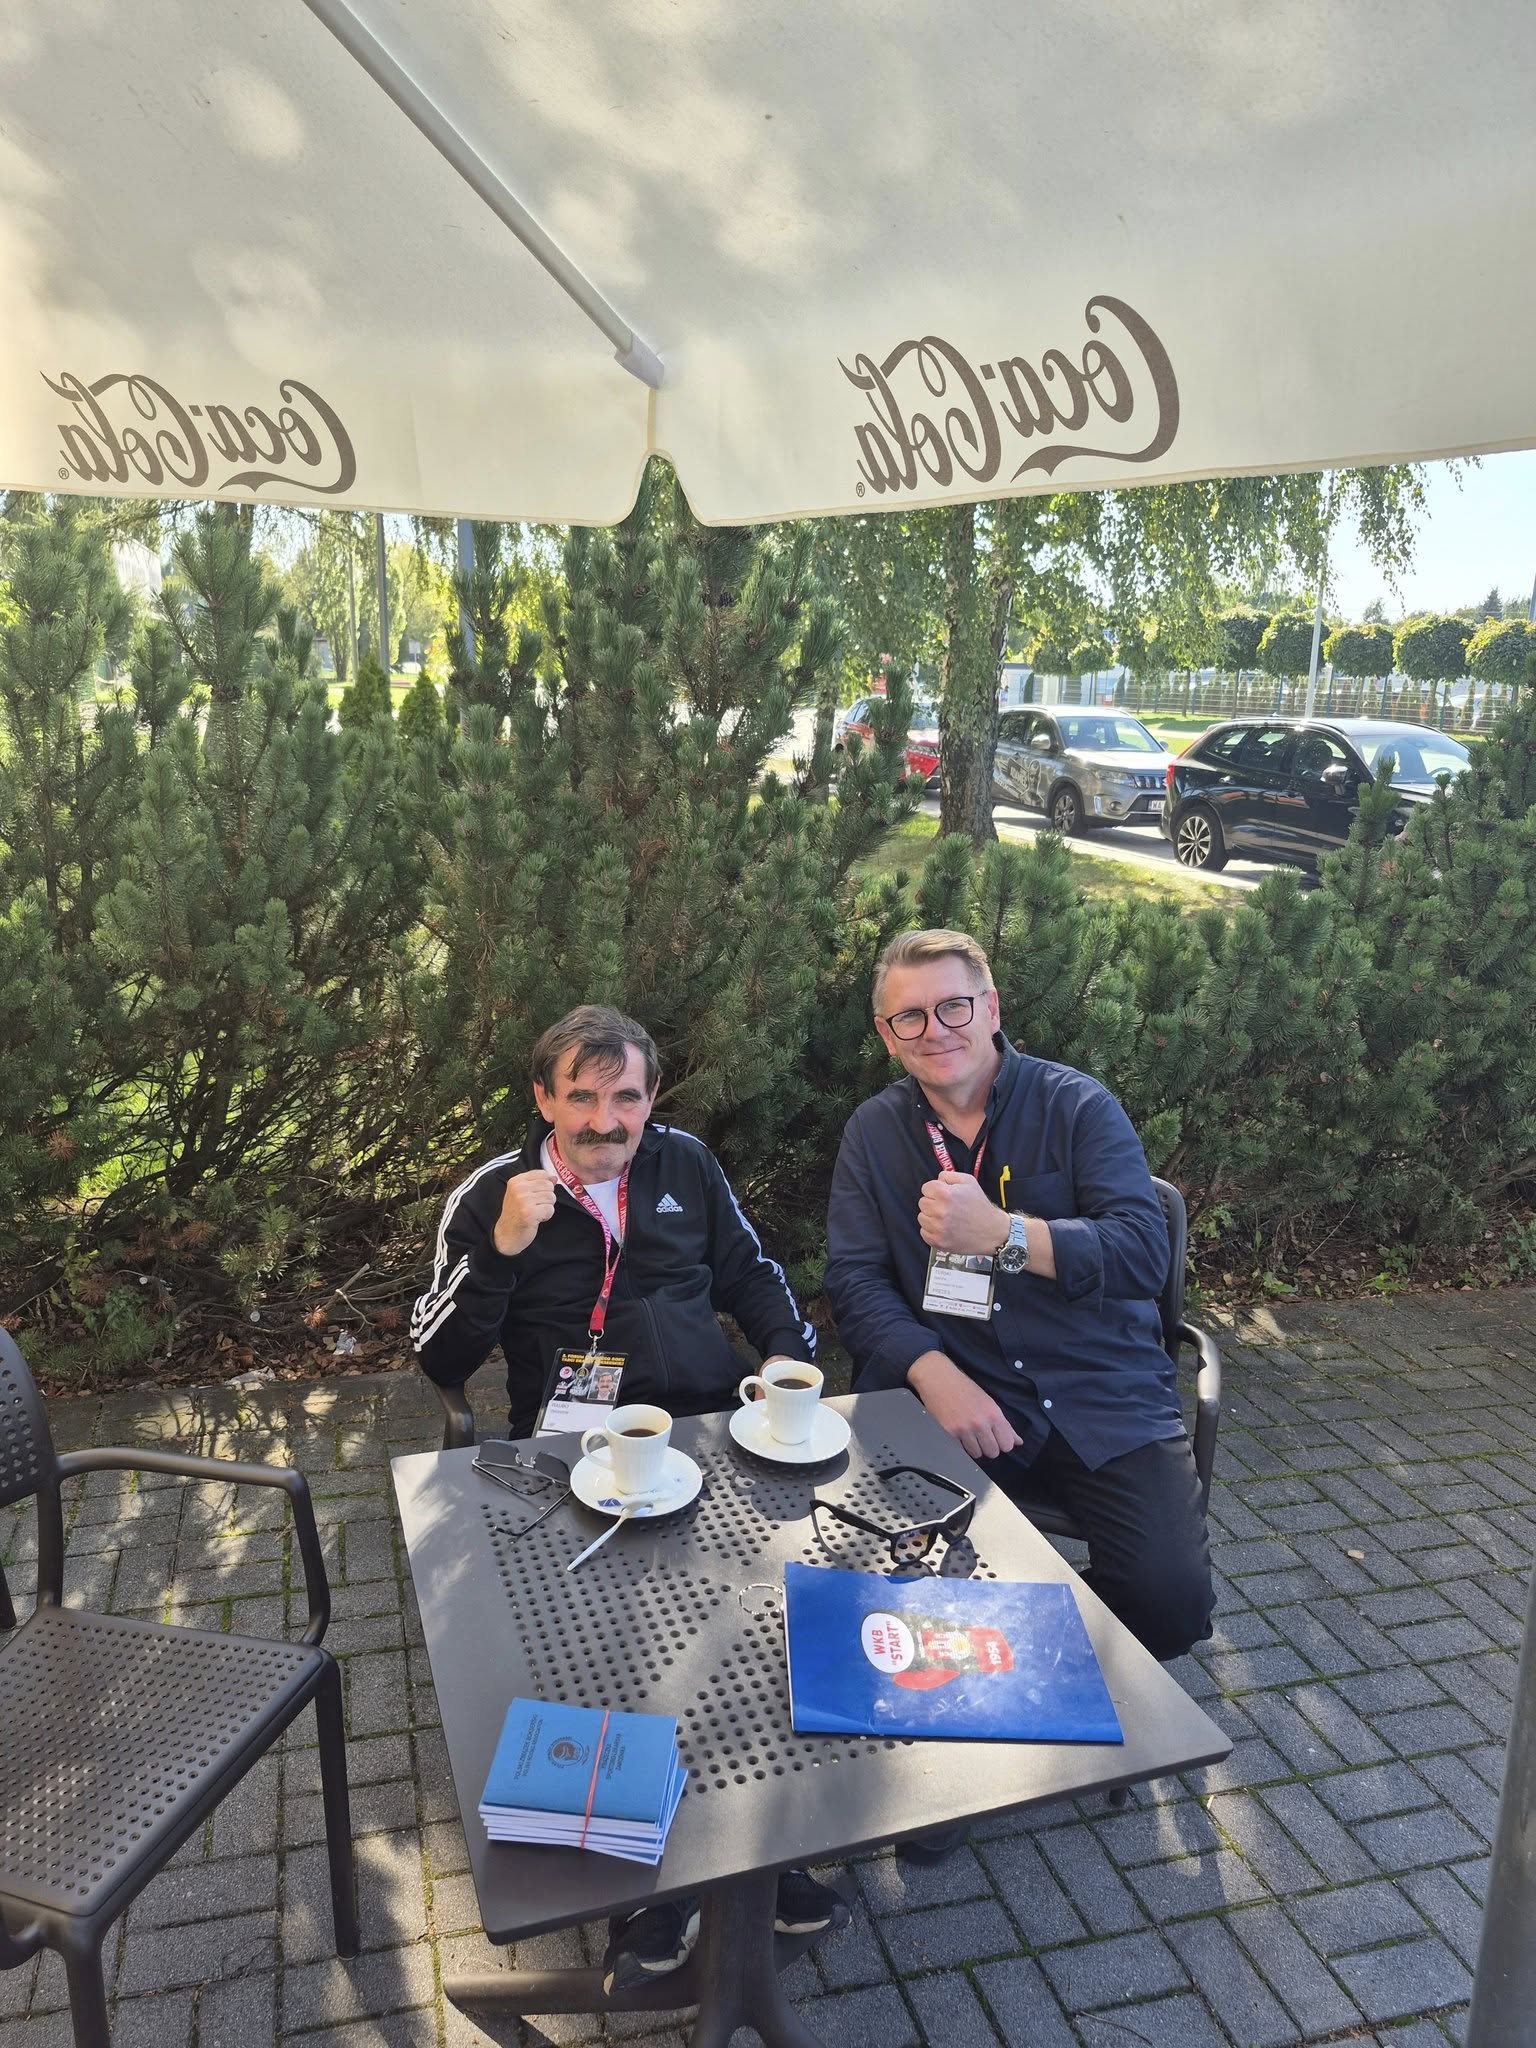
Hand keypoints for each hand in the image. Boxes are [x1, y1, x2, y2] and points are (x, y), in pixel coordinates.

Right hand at [492, 1169, 558, 1255]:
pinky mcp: (530, 1213)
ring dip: (547, 1207)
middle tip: (535, 1206)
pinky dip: (546, 1216)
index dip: (544, 1186)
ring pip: (551, 1197)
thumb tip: (554, 1178)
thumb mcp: (522, 1194)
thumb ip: (538, 1184)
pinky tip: (536, 1219)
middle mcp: (519, 1188)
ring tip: (535, 1212)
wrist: (506, 1234)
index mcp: (516, 1181)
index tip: (535, 1195)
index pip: (542, 1174)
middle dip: (546, 1198)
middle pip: (549, 1185)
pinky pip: (550, 1209)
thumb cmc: (516, 1214)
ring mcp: (524, 1200)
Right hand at [907, 1352, 1022, 1461]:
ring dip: (975, 1448)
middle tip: (984, 1437)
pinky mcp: (949, 1433)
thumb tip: (1017, 1440)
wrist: (937, 1378)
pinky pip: (962, 1450)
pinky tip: (960, 1432)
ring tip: (970, 1435)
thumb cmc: (962, 1386)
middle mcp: (980, 1423)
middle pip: (993, 1452)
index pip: (1007, 1444)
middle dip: (989, 1447)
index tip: (998, 1439)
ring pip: (977, 1454)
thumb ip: (1004, 1424)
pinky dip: (962, 1445)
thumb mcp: (988, 1401)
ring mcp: (964, 1429)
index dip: (1003, 1444)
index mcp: (993, 1413)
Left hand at [917, 1171, 1009, 1256]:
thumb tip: (937, 1180)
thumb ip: (949, 1176)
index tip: (943, 1195)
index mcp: (945, 1194)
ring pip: (921, 1218)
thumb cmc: (980, 1207)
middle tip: (947, 1207)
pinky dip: (932, 1230)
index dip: (935, 1190)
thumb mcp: (969, 1181)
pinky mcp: (938, 1241)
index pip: (925, 1188)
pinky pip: (924, 1232)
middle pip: (922, 1203)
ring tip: (946, 1218)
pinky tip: (944, 1228)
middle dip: (933, 1203)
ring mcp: (938, 1228)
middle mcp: (939, 1211)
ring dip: (931, 1217)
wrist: (991, 1231)